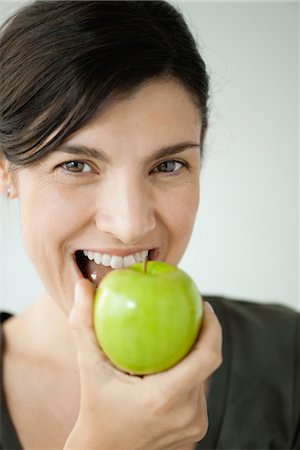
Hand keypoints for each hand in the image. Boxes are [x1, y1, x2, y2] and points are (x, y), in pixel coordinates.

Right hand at [64, 278, 221, 449]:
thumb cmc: (95, 408)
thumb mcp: (88, 366)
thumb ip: (84, 325)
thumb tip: (82, 285)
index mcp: (165, 398)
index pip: (207, 357)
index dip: (213, 327)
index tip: (203, 305)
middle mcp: (186, 414)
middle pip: (208, 364)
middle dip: (204, 334)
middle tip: (192, 312)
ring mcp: (194, 426)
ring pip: (204, 378)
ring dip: (196, 354)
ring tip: (184, 333)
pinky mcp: (196, 430)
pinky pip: (199, 392)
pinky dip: (191, 373)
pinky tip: (176, 361)